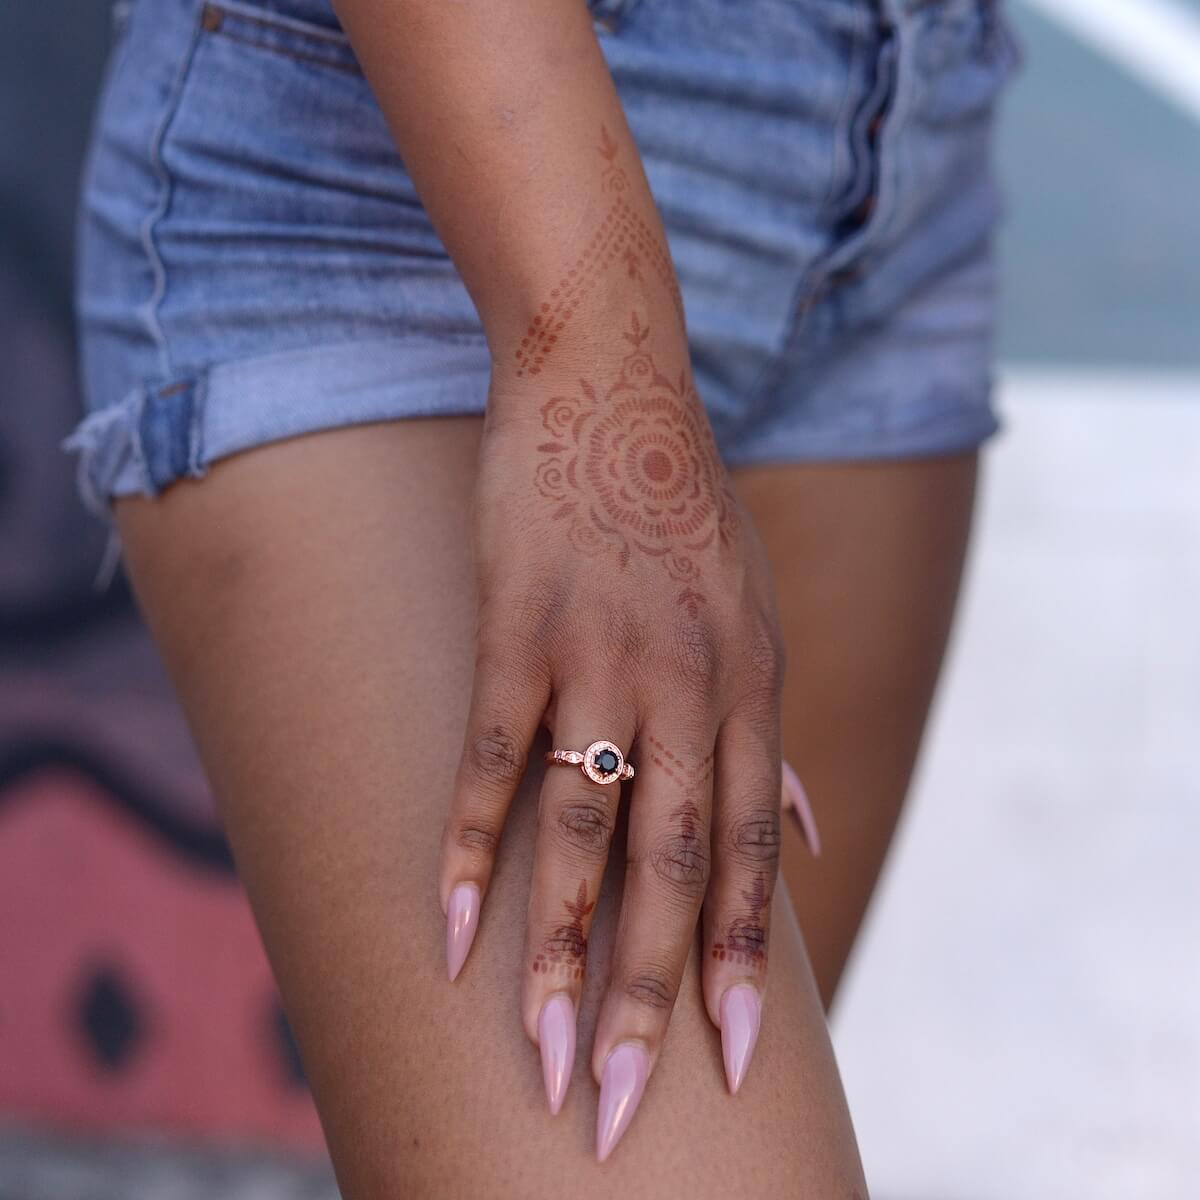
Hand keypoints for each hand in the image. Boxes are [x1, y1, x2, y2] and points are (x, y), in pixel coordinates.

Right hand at [438, 306, 786, 1159]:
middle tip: (626, 1107)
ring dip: (560, 952)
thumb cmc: (681, 505)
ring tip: (545, 1054)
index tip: (729, 1061)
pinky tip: (448, 930)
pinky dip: (468, 845)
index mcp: (750, 684)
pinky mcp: (520, 623)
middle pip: (675, 865)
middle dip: (654, 996)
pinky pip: (492, 754)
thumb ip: (770, 733)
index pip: (752, 851)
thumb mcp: (756, 612)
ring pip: (586, 829)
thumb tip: (808, 835)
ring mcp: (602, 652)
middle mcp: (688, 680)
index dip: (739, 960)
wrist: (611, 381)